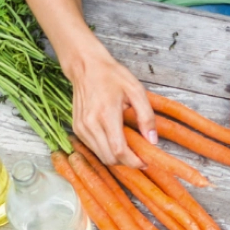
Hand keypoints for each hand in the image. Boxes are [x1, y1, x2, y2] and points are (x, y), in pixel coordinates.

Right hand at [65, 48, 154, 167]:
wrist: (86, 66)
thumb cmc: (112, 76)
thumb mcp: (136, 91)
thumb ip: (146, 116)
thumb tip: (153, 140)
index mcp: (106, 114)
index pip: (119, 150)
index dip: (133, 161)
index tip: (145, 162)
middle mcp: (90, 124)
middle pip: (110, 158)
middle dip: (127, 162)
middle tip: (140, 157)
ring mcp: (81, 127)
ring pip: (101, 156)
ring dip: (117, 158)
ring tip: (130, 150)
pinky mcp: (77, 128)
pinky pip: (93, 148)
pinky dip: (106, 150)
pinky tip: (116, 142)